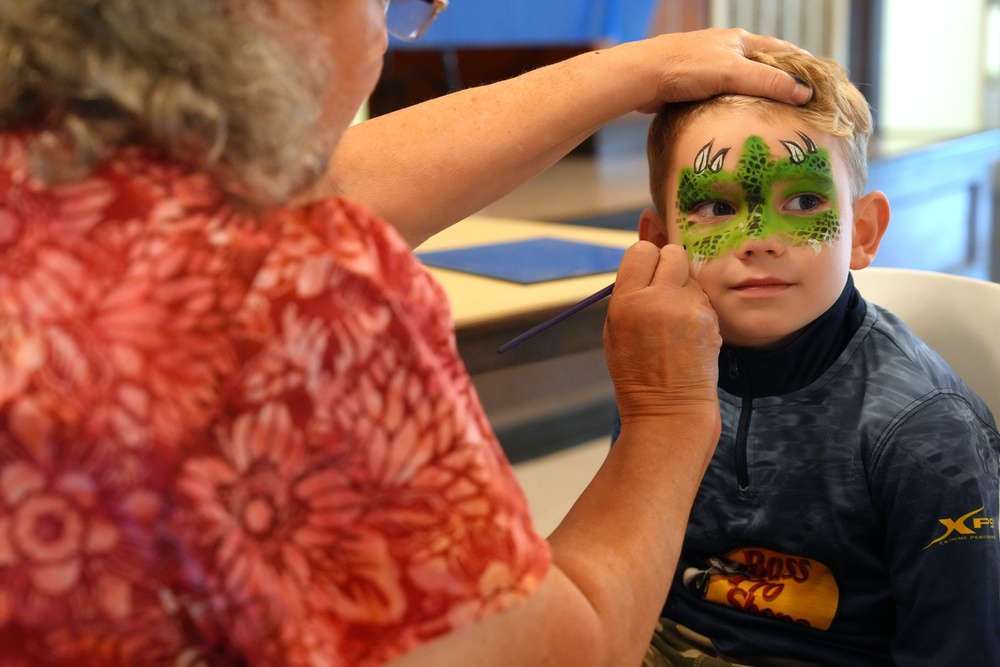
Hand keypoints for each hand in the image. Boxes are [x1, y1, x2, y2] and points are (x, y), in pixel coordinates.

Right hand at [604, 242, 720, 424]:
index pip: (641, 251)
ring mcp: (686, 309)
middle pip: (673, 254)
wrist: (668, 410)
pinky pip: (705, 300)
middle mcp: (655, 299)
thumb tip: (647, 258)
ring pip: (692, 277)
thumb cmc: (637, 374)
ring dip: (686, 292)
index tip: (649, 274)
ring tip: (677, 323)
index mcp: (625, 301)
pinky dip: (699, 311)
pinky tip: (690, 335)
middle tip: (667, 291)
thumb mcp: (615, 331)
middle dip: (671, 268)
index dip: (647, 260)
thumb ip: (629, 294)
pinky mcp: (709, 320)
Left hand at [620, 28, 812, 111]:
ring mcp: (707, 65)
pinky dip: (733, 102)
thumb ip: (769, 82)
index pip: (780, 48)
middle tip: (797, 99)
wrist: (643, 75)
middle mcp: (725, 48)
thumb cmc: (686, 68)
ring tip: (771, 112)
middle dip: (778, 79)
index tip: (817, 78)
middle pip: (761, 63)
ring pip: (740, 79)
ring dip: (755, 92)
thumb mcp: (733, 73)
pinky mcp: (691, 82)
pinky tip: (737, 117)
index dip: (800, 63)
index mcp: (739, 40)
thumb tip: (804, 92)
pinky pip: (721, 92)